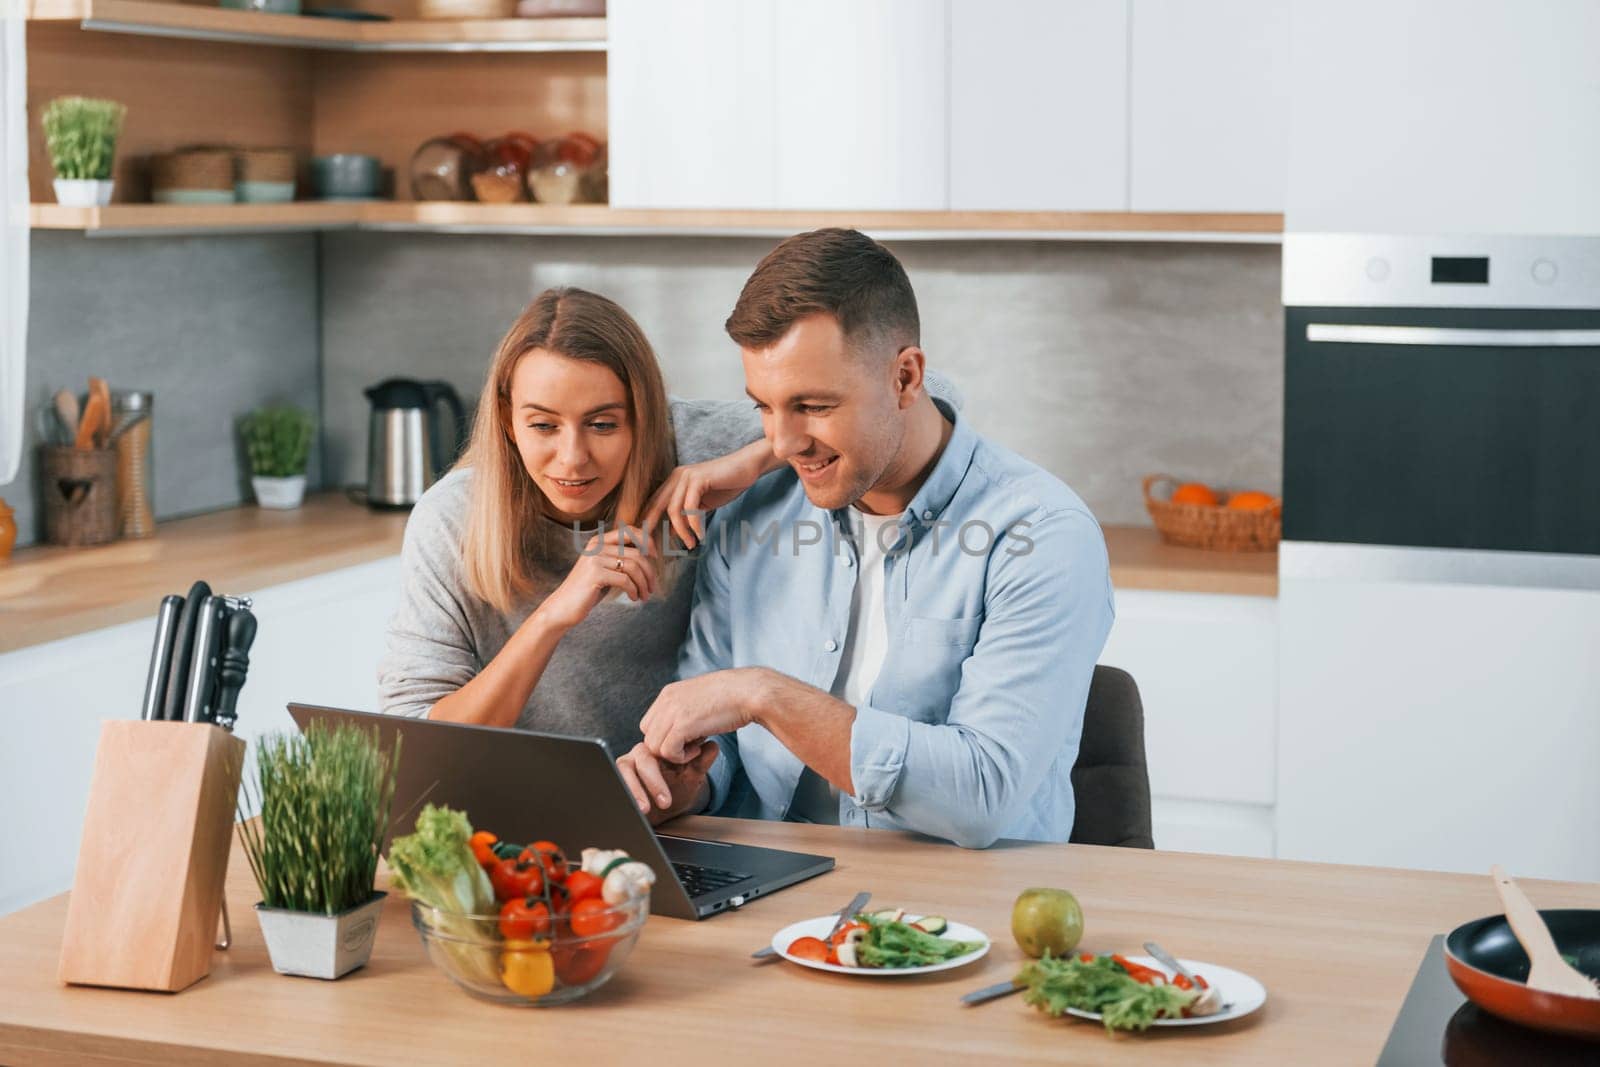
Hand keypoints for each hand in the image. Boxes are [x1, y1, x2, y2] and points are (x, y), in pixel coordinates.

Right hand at [535, 526, 657, 632]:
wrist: (563, 606)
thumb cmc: (587, 589)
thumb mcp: (604, 569)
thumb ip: (619, 558)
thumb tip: (648, 552)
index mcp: (599, 541)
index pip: (629, 530)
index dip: (647, 541)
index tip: (655, 556)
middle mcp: (596, 547)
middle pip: (636, 553)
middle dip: (649, 572)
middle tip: (652, 587)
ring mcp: (595, 559)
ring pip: (633, 567)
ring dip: (643, 584)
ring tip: (644, 596)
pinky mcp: (595, 574)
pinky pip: (625, 580)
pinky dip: (634, 590)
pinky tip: (633, 598)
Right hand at [616, 740, 719, 823]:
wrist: (664, 809)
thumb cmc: (677, 788)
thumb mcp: (691, 777)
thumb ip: (702, 762)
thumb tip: (713, 746)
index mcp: (659, 749)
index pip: (660, 746)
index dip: (670, 761)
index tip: (680, 780)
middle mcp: (640, 754)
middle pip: (641, 759)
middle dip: (653, 782)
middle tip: (665, 802)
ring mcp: (626, 766)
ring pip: (622, 768)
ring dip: (633, 789)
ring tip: (644, 809)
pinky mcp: (615, 780)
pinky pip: (612, 783)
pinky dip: (620, 794)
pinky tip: (629, 808)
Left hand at [640, 669, 767, 762]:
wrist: (751, 692)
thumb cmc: (734, 697)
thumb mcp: (701, 700)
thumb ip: (685, 713)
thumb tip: (680, 733)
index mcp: (669, 693)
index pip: (649, 723)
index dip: (665, 736)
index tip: (687, 739)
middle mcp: (666, 700)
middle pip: (648, 735)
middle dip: (666, 747)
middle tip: (691, 745)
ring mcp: (673, 711)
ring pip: (654, 746)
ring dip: (674, 754)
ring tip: (697, 746)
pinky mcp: (683, 724)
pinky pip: (667, 752)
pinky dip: (681, 757)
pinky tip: (699, 748)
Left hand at [642, 439, 775, 549]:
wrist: (746, 467)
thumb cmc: (725, 485)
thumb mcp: (701, 504)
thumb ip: (685, 515)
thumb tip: (670, 533)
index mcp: (673, 482)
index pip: (652, 505)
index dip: (648, 525)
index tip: (651, 546)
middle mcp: (675, 477)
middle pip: (655, 507)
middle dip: (653, 530)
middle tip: (657, 551)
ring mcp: (685, 476)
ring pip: (673, 510)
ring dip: (682, 532)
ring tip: (691, 544)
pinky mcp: (698, 478)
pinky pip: (690, 507)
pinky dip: (694, 524)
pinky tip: (700, 535)